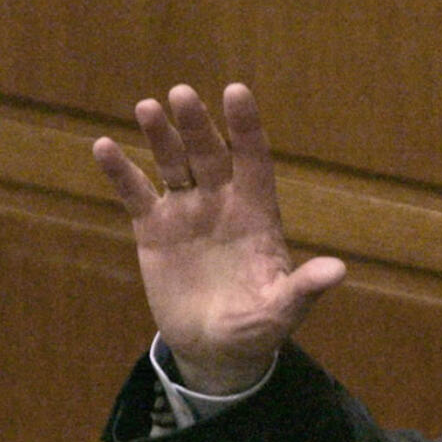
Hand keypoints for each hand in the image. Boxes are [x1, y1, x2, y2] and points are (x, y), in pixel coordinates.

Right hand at [93, 83, 345, 392]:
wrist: (216, 349)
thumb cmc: (258, 328)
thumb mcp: (282, 311)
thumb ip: (304, 288)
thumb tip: (338, 271)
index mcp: (258, 214)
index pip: (254, 161)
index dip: (246, 128)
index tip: (236, 92)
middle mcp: (223, 203)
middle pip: (210, 153)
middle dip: (197, 125)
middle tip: (182, 94)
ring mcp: (187, 211)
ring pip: (173, 163)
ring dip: (160, 136)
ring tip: (147, 108)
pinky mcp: (154, 229)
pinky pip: (135, 192)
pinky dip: (120, 171)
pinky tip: (104, 147)